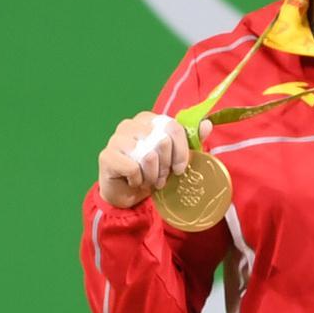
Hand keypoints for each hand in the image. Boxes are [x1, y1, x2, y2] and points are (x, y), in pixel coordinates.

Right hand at [97, 112, 212, 208]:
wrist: (128, 193)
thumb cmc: (153, 170)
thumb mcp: (176, 155)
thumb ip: (191, 139)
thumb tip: (207, 124)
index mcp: (148, 119)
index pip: (173, 127)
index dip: (181, 150)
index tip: (180, 168)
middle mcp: (130, 124)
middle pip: (162, 141)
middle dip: (166, 166)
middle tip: (162, 177)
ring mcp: (116, 138)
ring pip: (148, 155)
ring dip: (153, 175)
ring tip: (149, 180)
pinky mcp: (106, 156)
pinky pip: (133, 168)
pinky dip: (138, 180)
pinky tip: (134, 181)